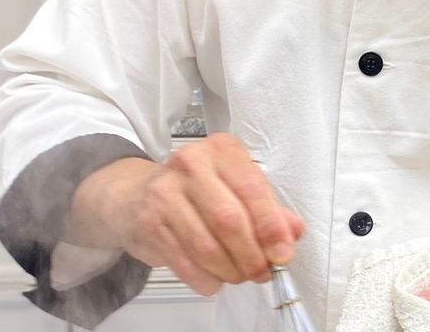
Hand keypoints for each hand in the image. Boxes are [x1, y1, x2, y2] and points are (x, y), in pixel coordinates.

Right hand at [69, 133, 303, 295]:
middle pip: (229, 219)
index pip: (252, 188)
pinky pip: (184, 262)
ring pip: (207, 245)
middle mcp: (191, 164)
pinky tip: (214, 280)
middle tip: (262, 271)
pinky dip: (206, 279)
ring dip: (230, 270)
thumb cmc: (196, 191)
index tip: (283, 253)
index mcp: (221, 150)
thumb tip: (293, 232)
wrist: (136, 195)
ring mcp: (165, 192)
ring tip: (239, 275)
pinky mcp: (149, 223)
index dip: (271, 226)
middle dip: (251, 254)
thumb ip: (268, 208)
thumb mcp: (235, 187)